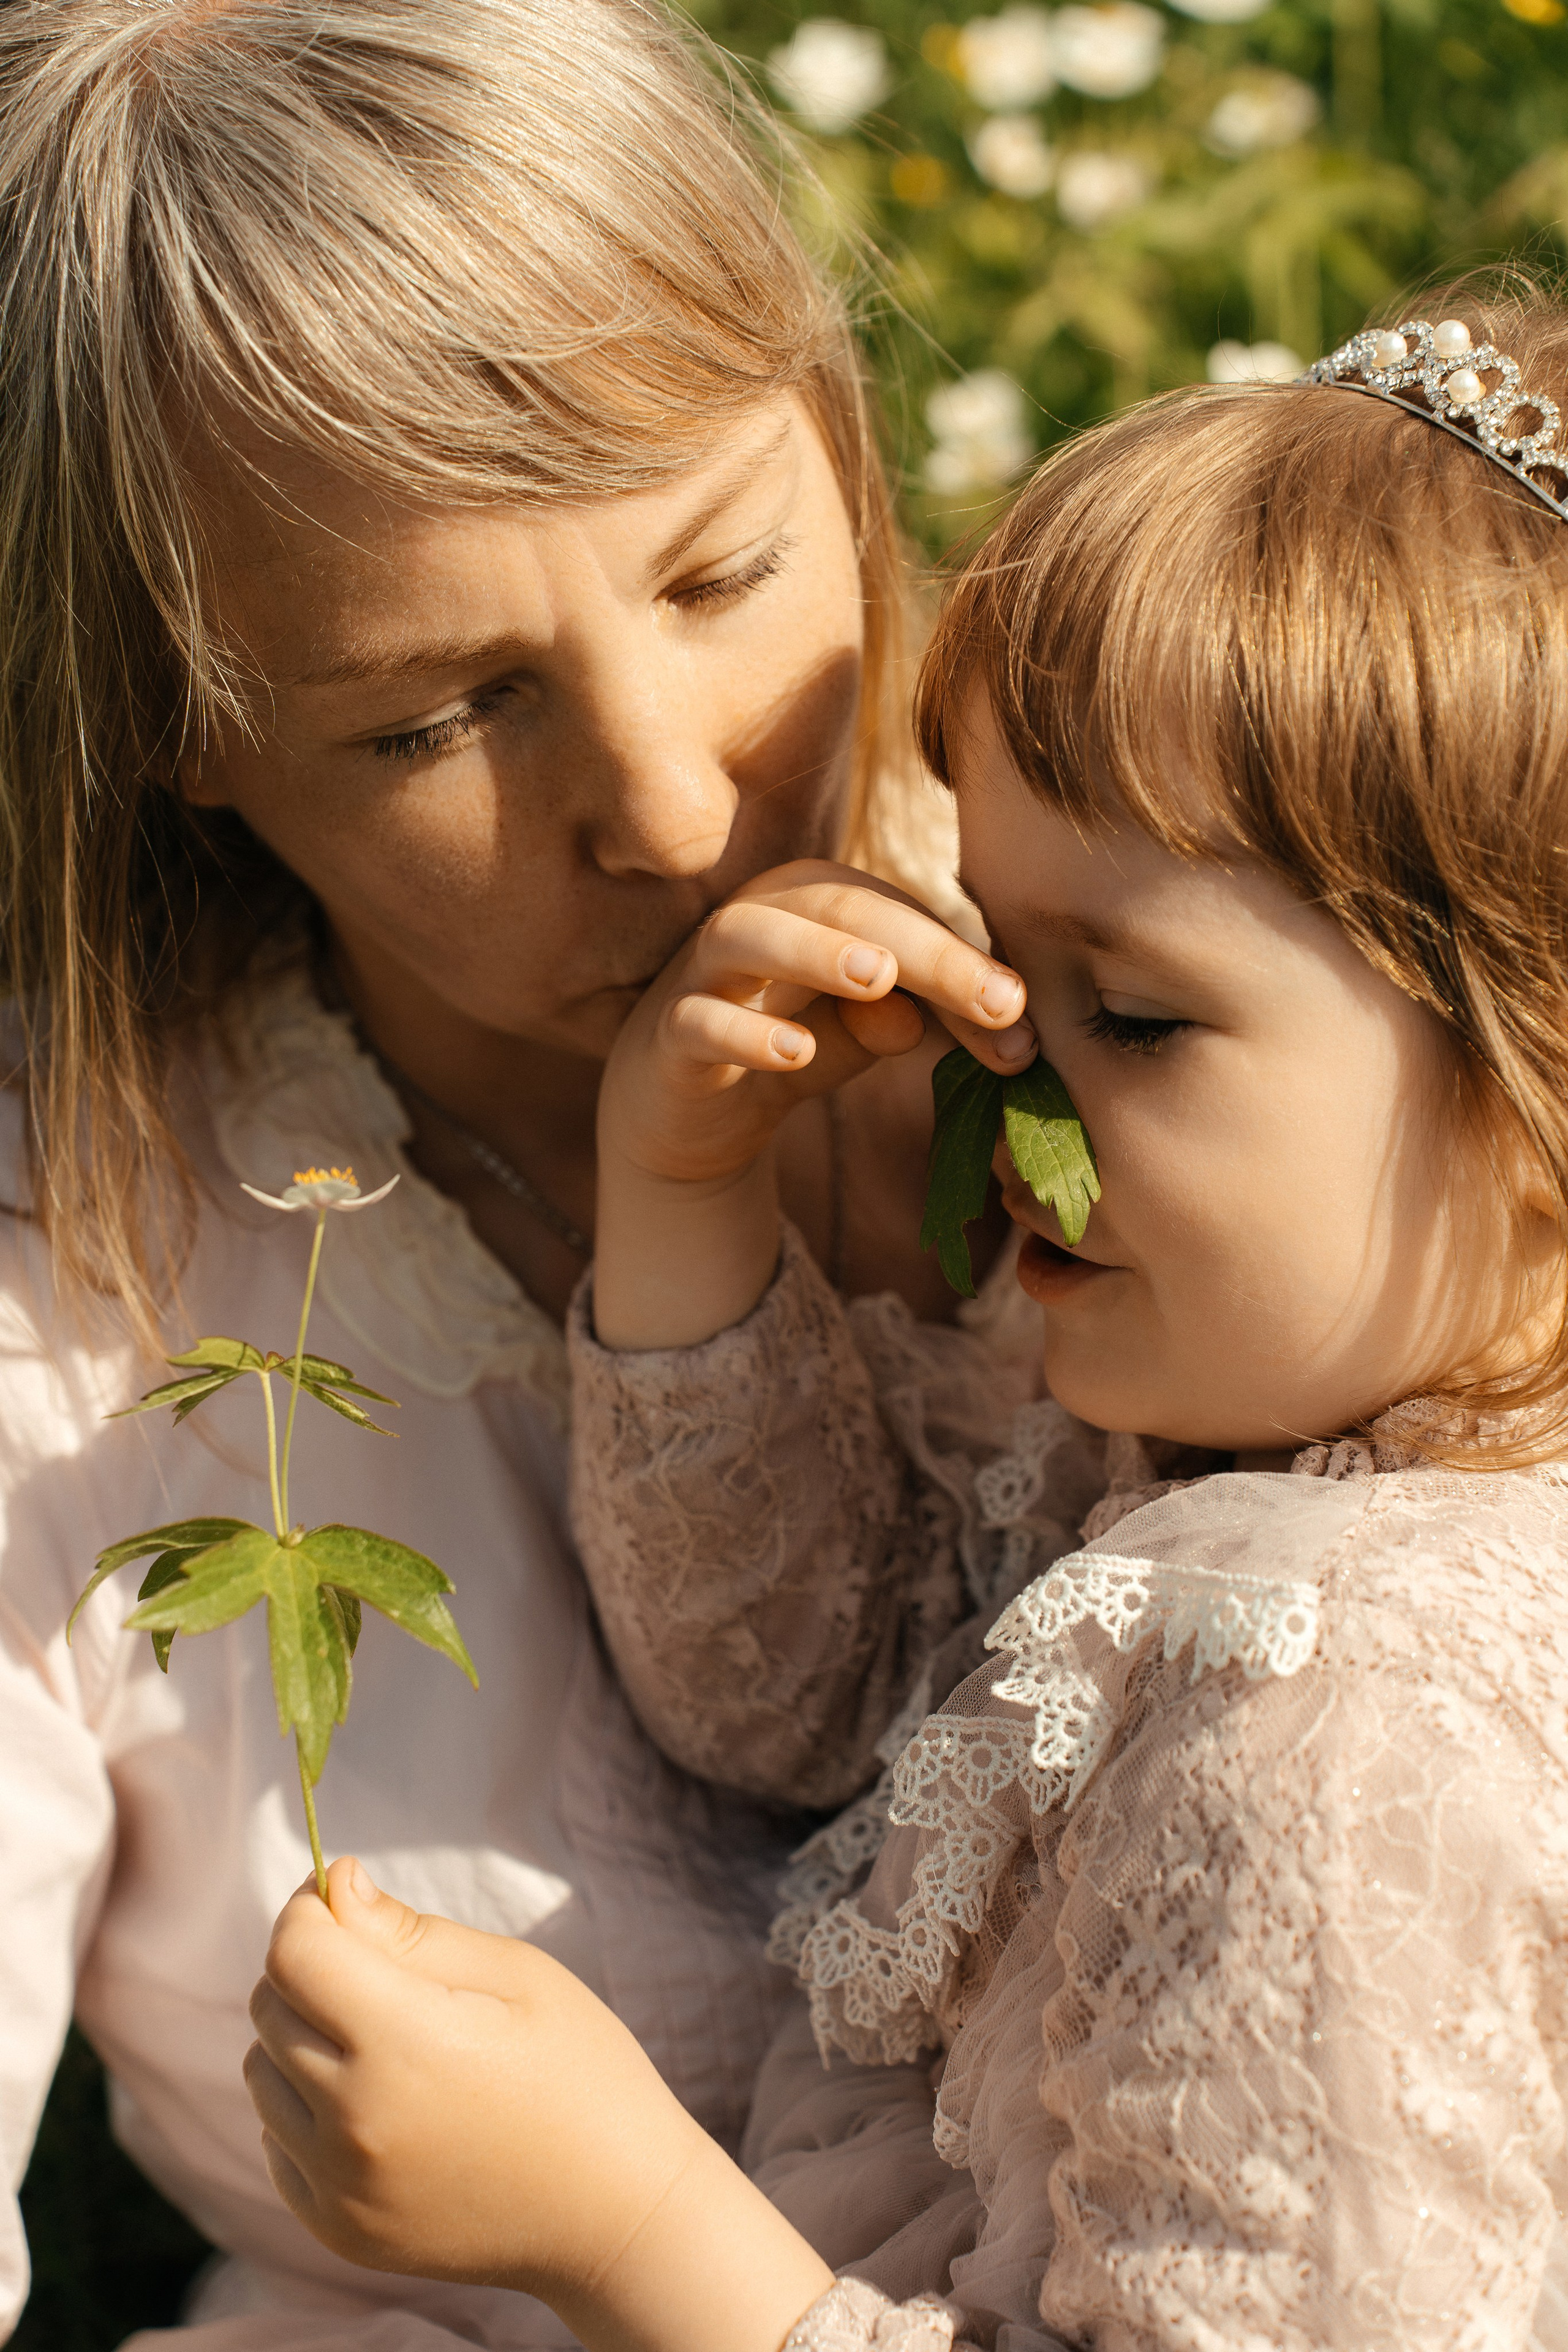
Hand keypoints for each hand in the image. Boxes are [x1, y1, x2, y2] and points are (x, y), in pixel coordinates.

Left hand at [244, 1859, 831, 2351]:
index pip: (295, 1953)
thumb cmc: (580, 2071)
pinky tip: (376, 2102)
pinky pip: (278, 2144)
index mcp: (404, 2044)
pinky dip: (304, 2110)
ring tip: (382, 2039)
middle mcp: (355, 2123)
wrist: (615, 2211)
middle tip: (378, 1967)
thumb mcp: (514, 1974)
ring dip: (300, 2040)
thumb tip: (334, 1886)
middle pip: (269, 2008)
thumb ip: (409, 1932)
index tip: (343, 1900)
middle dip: (308, 1967)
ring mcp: (341, 2189)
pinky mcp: (338, 2231)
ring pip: (263, 2075)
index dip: (311, 1910)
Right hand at [592, 859, 1034, 1347]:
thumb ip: (925, 1018)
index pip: (903, 919)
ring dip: (816, 951)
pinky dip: (746, 1033)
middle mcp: (761, 914)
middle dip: (926, 953)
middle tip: (997, 1001)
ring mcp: (704, 969)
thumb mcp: (870, 1034)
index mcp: (819, 903)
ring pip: (749, 935)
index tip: (1024, 1018)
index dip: (966, 965)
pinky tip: (798, 1055)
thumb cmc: (793, 1044)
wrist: (687, 1111)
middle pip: (842, 909)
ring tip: (881, 978)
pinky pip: (700, 1021)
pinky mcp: (668, 1032)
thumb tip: (994, 1021)